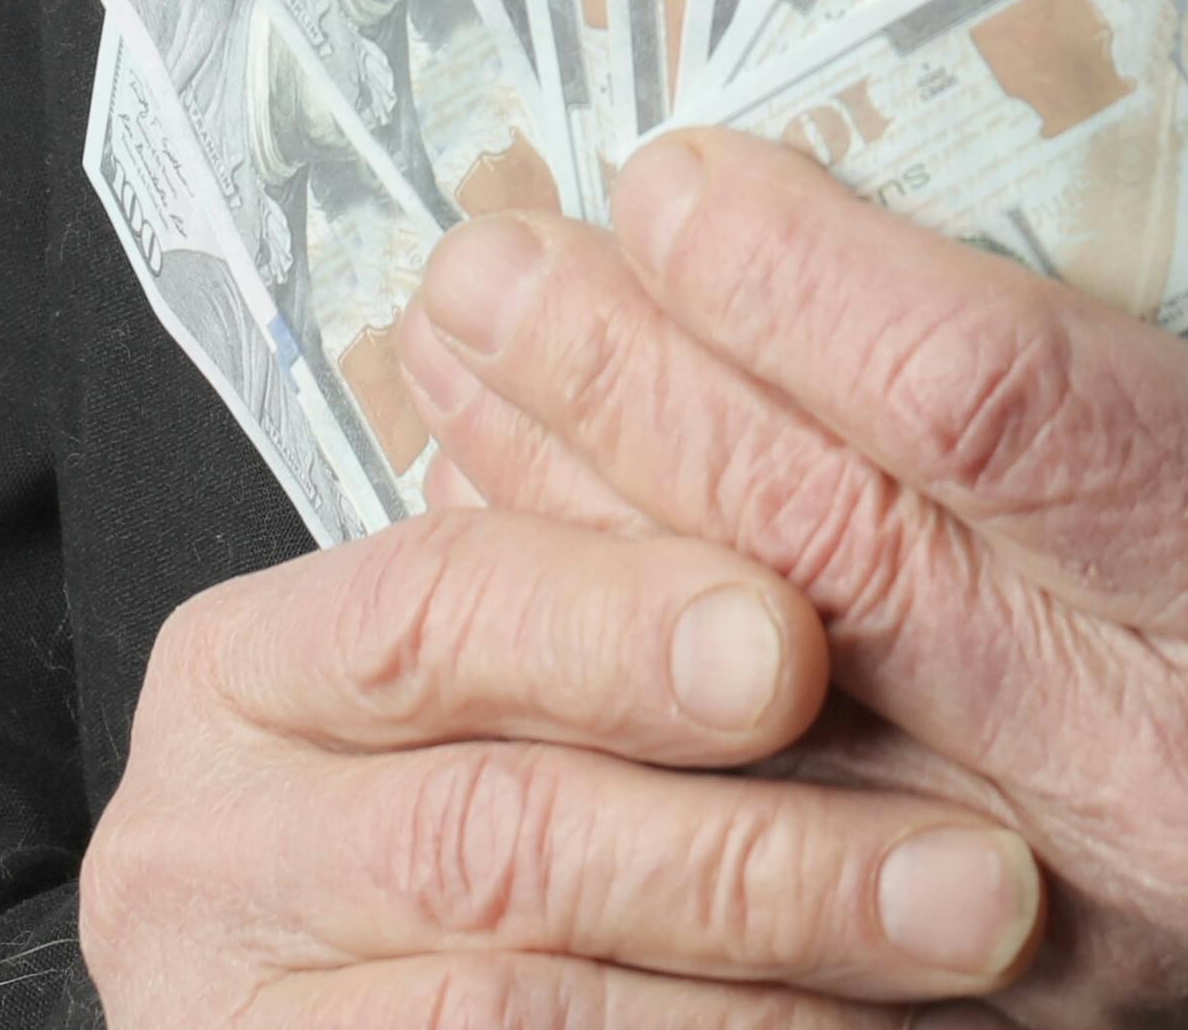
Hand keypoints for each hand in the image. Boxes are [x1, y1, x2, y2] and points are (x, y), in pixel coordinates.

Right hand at [79, 501, 1046, 1027]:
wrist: (382, 1001)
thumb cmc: (491, 812)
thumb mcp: (516, 664)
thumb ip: (596, 529)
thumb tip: (721, 236)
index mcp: (263, 666)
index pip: (431, 608)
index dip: (617, 621)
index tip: (797, 638)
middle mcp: (212, 842)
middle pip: (490, 832)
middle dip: (751, 849)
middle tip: (974, 868)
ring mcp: (245, 1009)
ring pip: (514, 1007)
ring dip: (772, 985)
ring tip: (964, 951)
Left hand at [397, 133, 1187, 1029]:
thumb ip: (1123, 347)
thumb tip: (840, 195)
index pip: (988, 400)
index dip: (796, 273)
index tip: (674, 175)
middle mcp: (1182, 777)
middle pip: (833, 543)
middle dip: (629, 377)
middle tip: (497, 251)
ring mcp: (1071, 938)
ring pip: (746, 713)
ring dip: (571, 527)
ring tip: (454, 378)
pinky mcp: (989, 1026)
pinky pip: (745, 861)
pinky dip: (613, 717)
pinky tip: (518, 591)